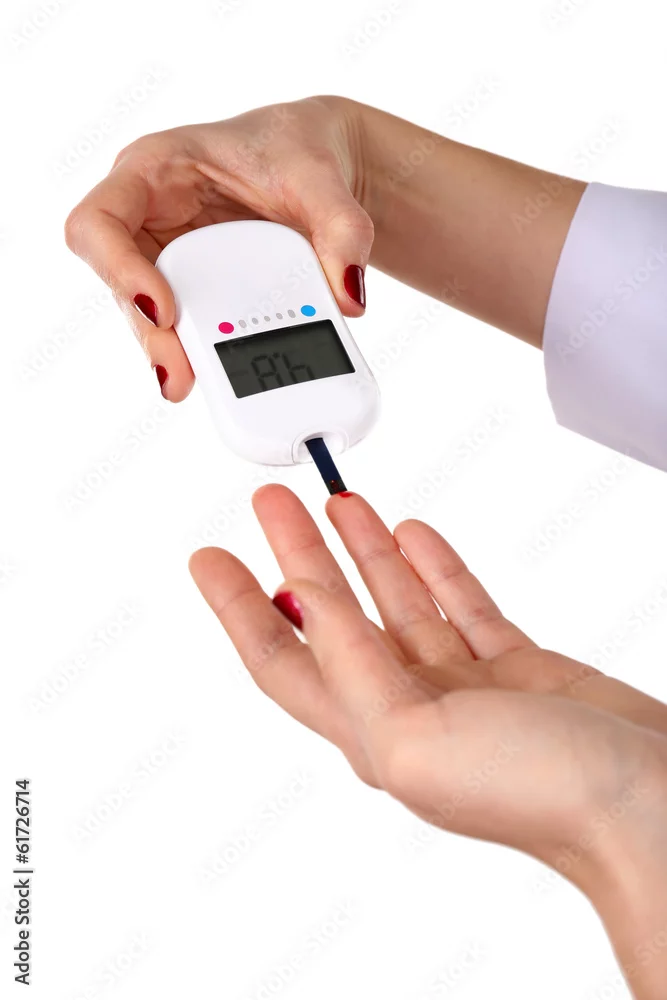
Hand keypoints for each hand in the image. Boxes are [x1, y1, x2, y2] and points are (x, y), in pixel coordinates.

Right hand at [65, 95, 584, 400]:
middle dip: (146, 332)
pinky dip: (197, 355)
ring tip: (200, 393)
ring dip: (168, 356)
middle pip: (121, 282)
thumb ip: (343, 227)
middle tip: (184, 378)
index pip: (102, 219)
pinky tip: (215, 384)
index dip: (117, 267)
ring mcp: (177, 255)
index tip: (163, 305)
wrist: (339, 164)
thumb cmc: (320, 148)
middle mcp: (158, 216)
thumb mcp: (330, 175)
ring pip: (149, 314)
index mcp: (163, 169)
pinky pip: (187, 325)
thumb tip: (353, 296)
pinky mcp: (204, 287)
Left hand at [190, 485, 666, 997]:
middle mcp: (411, 708)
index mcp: (373, 732)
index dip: (238, 607)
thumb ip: (352, 667)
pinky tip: (411, 537)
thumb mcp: (412, 739)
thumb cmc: (535, 796)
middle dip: (299, 556)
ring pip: (398, 602)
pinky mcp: (517, 670)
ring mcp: (465, 687)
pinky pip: (461, 605)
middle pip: (336, 616)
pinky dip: (434, 568)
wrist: (646, 806)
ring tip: (336, 502)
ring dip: (363, 552)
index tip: (209, 558)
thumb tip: (304, 604)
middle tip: (271, 504)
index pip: (284, 660)